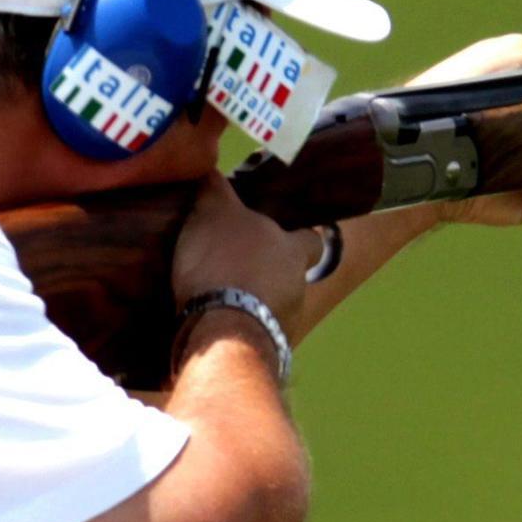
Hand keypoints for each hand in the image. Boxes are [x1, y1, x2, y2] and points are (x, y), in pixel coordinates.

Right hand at [170, 173, 311, 335]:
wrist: (223, 332)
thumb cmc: (224, 263)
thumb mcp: (213, 214)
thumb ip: (215, 191)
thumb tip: (210, 169)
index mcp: (294, 251)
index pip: (310, 238)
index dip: (295, 235)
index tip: (279, 233)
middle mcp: (298, 287)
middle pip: (292, 277)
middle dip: (270, 274)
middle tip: (239, 269)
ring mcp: (286, 323)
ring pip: (275, 307)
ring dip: (254, 304)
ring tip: (221, 300)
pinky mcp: (267, 352)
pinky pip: (256, 335)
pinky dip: (241, 330)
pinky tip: (217, 327)